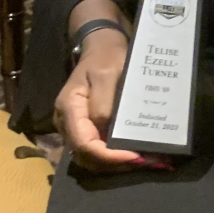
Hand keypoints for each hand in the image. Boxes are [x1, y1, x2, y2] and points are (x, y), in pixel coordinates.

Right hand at [54, 29, 171, 172]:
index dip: (108, 156)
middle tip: (146, 162)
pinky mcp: (85, 128)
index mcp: (69, 107)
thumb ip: (104, 103)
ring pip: (90, 158)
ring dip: (116, 164)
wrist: (101, 48)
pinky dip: (114, 156)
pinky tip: (135, 153)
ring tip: (144, 160)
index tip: (135, 157)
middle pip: (86, 157)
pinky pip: (96, 149)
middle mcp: (66, 122)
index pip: (84, 144)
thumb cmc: (106, 58)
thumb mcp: (108, 74)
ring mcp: (74, 127)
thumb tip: (107, 132)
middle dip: (115, 164)